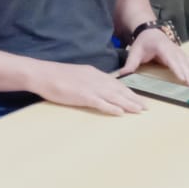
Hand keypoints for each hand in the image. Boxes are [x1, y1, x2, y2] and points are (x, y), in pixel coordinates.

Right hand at [30, 61, 146, 115]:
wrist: (41, 74)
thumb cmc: (55, 75)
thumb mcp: (76, 75)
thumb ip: (87, 80)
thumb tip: (95, 88)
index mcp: (94, 73)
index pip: (116, 84)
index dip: (128, 92)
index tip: (138, 98)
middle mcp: (96, 79)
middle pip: (119, 90)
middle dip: (134, 99)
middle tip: (147, 107)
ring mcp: (90, 88)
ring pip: (114, 96)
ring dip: (128, 104)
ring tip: (139, 111)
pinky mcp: (83, 96)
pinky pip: (100, 103)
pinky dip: (111, 108)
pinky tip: (120, 113)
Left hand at [116, 28, 188, 87]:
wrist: (150, 31)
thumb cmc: (143, 42)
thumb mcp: (135, 51)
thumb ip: (130, 64)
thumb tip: (122, 75)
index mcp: (162, 48)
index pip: (171, 60)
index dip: (178, 69)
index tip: (183, 78)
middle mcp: (174, 49)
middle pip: (184, 63)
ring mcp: (180, 52)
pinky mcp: (183, 55)